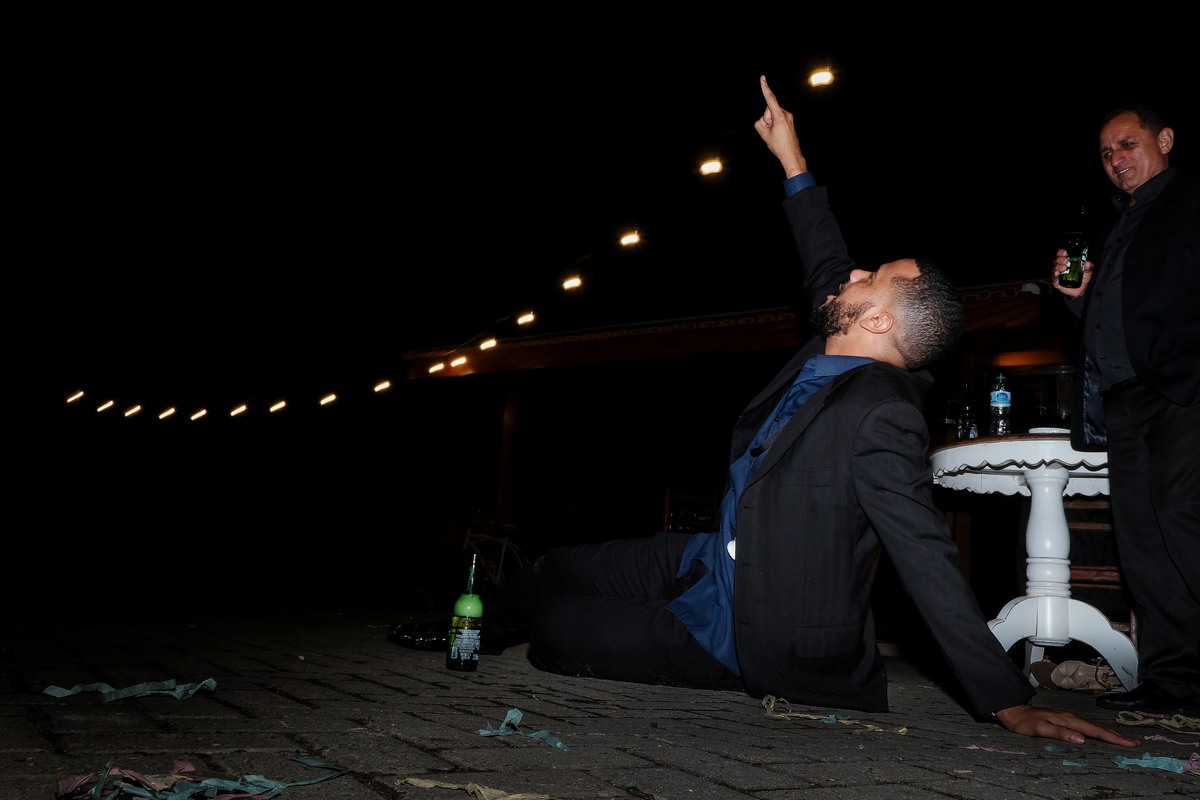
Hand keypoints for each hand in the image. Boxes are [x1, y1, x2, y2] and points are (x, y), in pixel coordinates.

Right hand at [753, 75, 806, 178]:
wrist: (791, 154)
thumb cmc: (778, 146)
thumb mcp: (764, 135)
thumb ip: (759, 123)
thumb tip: (763, 119)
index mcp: (779, 116)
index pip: (770, 99)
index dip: (765, 88)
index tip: (762, 78)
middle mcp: (786, 114)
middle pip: (768, 110)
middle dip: (766, 119)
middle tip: (771, 132)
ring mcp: (789, 117)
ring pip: (772, 115)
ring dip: (770, 123)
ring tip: (776, 135)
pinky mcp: (789, 120)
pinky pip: (777, 118)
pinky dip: (774, 124)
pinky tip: (778, 134)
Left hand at [994, 704, 1136, 746]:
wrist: (1014, 711)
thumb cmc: (1025, 722)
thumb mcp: (1040, 729)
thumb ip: (1060, 733)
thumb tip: (1082, 739)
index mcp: (1069, 720)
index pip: (1095, 731)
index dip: (1113, 738)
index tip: (1129, 743)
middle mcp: (1071, 718)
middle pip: (1098, 728)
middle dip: (1117, 736)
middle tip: (1134, 743)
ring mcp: (1068, 718)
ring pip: (1094, 726)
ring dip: (1110, 733)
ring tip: (1124, 739)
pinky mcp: (1065, 720)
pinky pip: (1087, 726)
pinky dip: (1098, 731)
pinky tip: (1101, 734)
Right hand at [1050, 248, 1092, 296]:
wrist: (1081, 291)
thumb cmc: (1083, 280)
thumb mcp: (1088, 272)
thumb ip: (1089, 267)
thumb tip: (1087, 263)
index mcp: (1068, 262)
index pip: (1061, 254)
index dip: (1061, 252)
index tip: (1065, 252)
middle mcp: (1061, 266)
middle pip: (1056, 260)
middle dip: (1060, 259)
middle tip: (1066, 261)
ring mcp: (1058, 274)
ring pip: (1054, 267)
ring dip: (1058, 266)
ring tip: (1064, 268)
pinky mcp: (1056, 281)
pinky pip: (1053, 277)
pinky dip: (1055, 274)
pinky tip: (1057, 273)